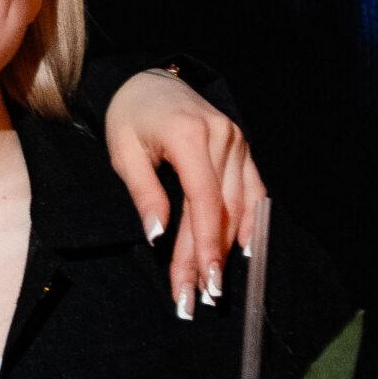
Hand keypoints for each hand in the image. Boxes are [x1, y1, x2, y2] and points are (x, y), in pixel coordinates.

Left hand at [103, 69, 265, 316]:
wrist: (147, 80)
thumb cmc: (129, 117)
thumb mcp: (124, 153)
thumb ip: (144, 193)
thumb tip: (158, 236)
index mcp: (189, 136)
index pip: (203, 201)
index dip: (202, 245)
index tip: (200, 281)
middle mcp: (222, 137)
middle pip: (221, 210)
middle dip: (209, 258)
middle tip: (199, 298)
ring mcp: (237, 140)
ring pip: (239, 205)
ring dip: (227, 248)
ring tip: (214, 284)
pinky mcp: (242, 145)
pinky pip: (253, 189)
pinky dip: (251, 221)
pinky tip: (245, 251)